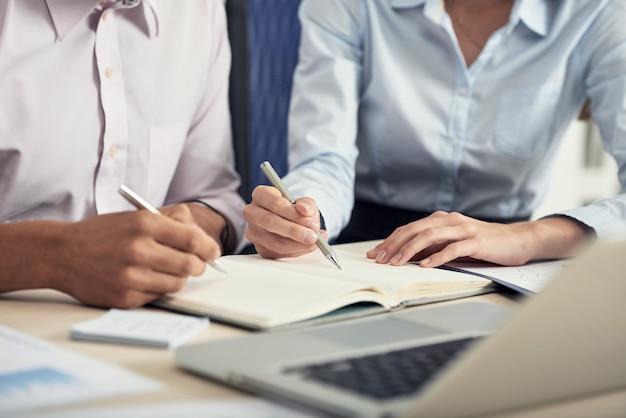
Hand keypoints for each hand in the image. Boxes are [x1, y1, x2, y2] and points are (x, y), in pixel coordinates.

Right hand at [0, 204, 221, 308]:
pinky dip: (159, 288)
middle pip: (190, 264)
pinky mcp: (125, 297)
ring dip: (179, 277)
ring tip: (166, 269)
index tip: (213, 252)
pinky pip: (158, 296)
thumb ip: (170, 220)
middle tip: (195, 263)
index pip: (193, 239)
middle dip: (198, 265)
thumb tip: (198, 233)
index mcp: (144, 224)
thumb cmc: (103, 234)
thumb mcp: (135, 216)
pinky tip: (146, 278)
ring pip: (178, 283)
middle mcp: (139, 250)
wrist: (61, 253)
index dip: (209, 248)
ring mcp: (132, 276)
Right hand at [243, 185, 325, 257]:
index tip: (311, 222)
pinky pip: (279, 254)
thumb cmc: (295, 209)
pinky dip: (297, 251)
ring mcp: (254, 232)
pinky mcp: (260, 248)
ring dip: (298, 244)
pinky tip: (308, 246)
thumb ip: (307, 204)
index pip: (274, 203)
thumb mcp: (304, 202)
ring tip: (314, 241)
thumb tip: (305, 210)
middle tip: (313, 236)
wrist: (290, 220)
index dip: (293, 214)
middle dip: (294, 231)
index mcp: (261, 195)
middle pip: (270, 222)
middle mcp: (252, 213)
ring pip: (275, 242)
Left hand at [367, 211, 590, 267]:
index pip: (409, 228)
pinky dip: (436, 257)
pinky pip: (452, 248)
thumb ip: (433, 246)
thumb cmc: (483, 244)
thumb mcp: (453, 243)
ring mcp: (463, 229)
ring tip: (397, 262)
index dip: (390, 240)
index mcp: (441, 220)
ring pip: (429, 236)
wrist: (517, 240)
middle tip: (380, 259)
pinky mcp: (476, 241)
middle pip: (414, 230)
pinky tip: (425, 265)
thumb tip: (407, 256)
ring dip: (410, 250)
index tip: (375, 253)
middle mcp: (450, 220)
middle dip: (394, 245)